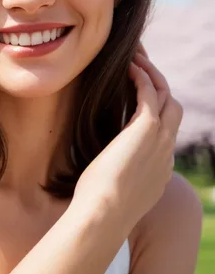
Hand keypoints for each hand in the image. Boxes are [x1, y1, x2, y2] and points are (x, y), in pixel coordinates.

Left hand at [73, 52, 181, 232]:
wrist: (104, 213)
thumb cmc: (99, 206)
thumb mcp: (113, 191)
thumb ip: (116, 179)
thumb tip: (101, 176)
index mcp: (160, 167)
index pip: (165, 130)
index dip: (155, 110)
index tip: (138, 96)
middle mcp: (166, 151)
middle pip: (173, 107)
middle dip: (159, 86)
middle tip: (141, 69)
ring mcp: (160, 139)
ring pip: (166, 96)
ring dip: (153, 75)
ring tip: (136, 60)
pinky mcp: (147, 128)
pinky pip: (150, 93)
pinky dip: (142, 78)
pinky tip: (130, 67)